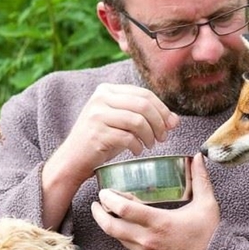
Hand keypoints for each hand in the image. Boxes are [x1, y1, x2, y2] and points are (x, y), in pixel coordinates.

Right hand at [55, 83, 179, 183]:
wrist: (74, 159)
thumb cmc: (102, 140)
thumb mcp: (123, 123)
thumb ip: (146, 117)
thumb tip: (175, 120)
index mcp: (107, 90)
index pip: (144, 94)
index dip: (162, 109)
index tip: (171, 125)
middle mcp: (100, 98)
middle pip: (143, 105)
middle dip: (159, 122)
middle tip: (163, 137)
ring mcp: (97, 115)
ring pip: (138, 120)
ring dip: (150, 135)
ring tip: (150, 145)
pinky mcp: (97, 133)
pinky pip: (128, 137)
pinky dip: (138, 146)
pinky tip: (137, 151)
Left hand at [91, 153, 220, 249]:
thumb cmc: (210, 236)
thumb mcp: (207, 205)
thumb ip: (200, 179)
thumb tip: (197, 157)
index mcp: (160, 223)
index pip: (124, 210)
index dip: (109, 199)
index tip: (104, 192)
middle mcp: (148, 240)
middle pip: (111, 227)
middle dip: (99, 214)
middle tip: (97, 203)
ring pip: (119, 239)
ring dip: (111, 225)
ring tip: (110, 213)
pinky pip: (130, 249)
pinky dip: (125, 237)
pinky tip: (128, 228)